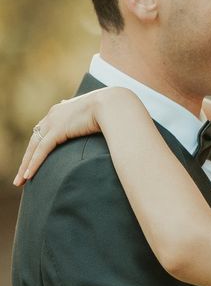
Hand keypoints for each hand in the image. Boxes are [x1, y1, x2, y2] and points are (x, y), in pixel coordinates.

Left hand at [13, 87, 129, 185]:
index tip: (35, 156)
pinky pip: (41, 150)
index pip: (44, 128)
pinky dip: (33, 163)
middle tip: (22, 174)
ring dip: (26, 165)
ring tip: (20, 181)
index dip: (39, 143)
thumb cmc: (112, 108)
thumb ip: (90, 118)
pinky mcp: (58, 130)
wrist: (113, 104)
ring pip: (34, 147)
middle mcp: (54, 114)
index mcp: (62, 108)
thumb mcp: (97, 112)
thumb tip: (96, 124)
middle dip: (27, 157)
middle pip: (35, 139)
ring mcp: (54, 121)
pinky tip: (28, 176)